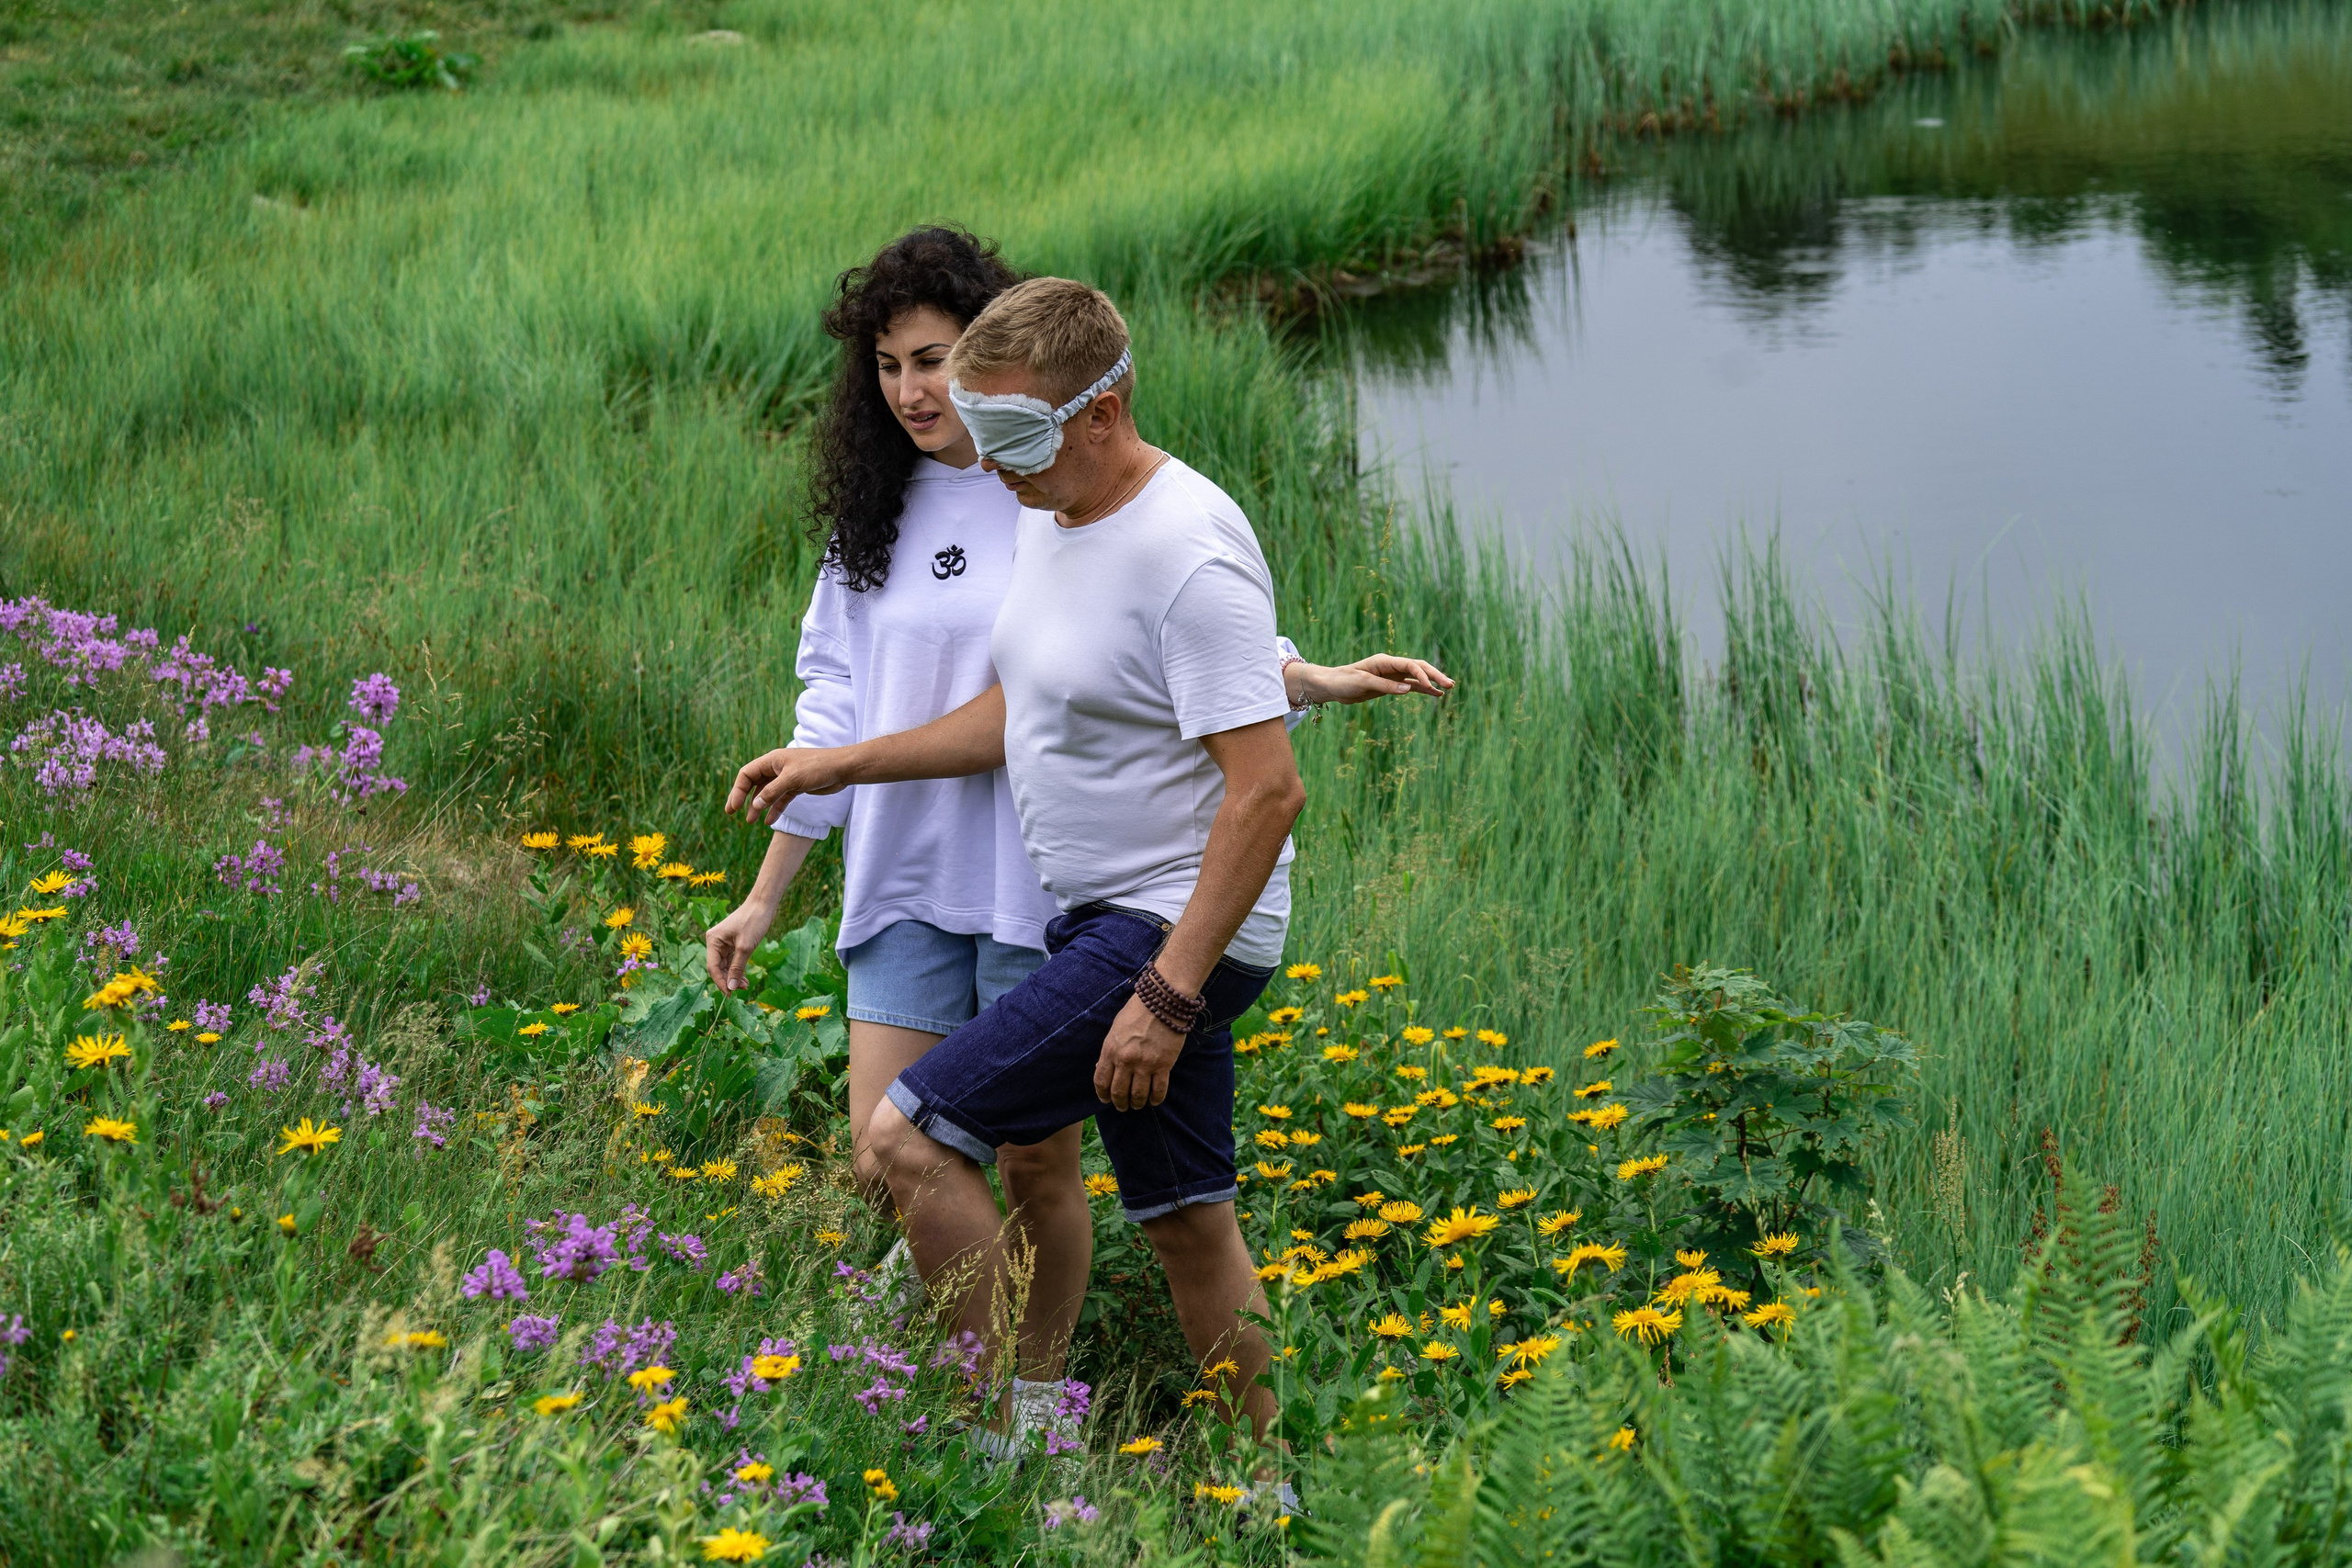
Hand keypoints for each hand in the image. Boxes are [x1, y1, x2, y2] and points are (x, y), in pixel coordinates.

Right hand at [705, 896, 780, 992]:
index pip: (713, 967)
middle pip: (718, 968)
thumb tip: (730, 987)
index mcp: (713, 940)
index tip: (730, 994)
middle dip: (729, 980)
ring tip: (746, 985)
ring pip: (725, 965)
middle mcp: (715, 942)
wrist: (764, 904)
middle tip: (742, 989)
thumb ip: (737, 968)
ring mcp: (723, 942)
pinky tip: (745, 978)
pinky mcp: (732, 943)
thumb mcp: (745, 947)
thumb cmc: (753, 921)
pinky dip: (737, 969)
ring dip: (734, 976)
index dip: (721, 982)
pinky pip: (731, 960)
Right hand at [726, 746, 849, 823]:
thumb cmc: (817, 768)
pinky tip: (769, 821)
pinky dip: (774, 809)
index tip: (733, 807)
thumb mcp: (792, 780)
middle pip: (753, 783)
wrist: (842, 769)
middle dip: (743, 798)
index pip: (747, 774)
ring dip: (758, 807)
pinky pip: (780, 799)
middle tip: (732, 813)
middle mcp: (777, 768)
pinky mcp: (797, 786)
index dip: (737, 790)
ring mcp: (786, 778)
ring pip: (766, 793)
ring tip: (751, 822)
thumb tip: (755, 805)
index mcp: (772, 760)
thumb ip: (772, 792)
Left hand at [1094, 994, 1186, 1110]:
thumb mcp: (1115, 1029)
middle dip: (1119, 1103)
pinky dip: (1156, 1099)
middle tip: (1122, 1106)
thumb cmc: (1137, 1011)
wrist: (1162, 1001)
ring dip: (1137, 1103)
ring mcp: (1145, 1064)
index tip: (1105, 1099)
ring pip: (1138, 1095)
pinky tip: (1154, 1101)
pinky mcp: (1164, 1065)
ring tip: (1137, 1105)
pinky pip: (1159, 1090)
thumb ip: (1110, 1050)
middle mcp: (1126, 1060)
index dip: (1102, 1094)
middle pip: (1119, 1092)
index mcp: (1110, 1050)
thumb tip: (1104, 1068)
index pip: (1101, 1081)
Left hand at [1294, 654, 1453, 705]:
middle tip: (1451, 684)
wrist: (1331, 685)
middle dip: (1435, 675)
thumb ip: (1385, 686)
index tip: (1431, 688)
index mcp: (1384, 661)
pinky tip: (1436, 694)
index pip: (1410, 665)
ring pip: (1417, 676)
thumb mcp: (1362, 684)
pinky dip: (1423, 690)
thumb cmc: (1343, 681)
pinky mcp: (1390, 685)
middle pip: (1418, 668)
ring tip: (1449, 688)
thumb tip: (1408, 690)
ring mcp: (1392, 675)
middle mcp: (1391, 666)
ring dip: (1432, 682)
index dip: (1422, 675)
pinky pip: (1411, 686)